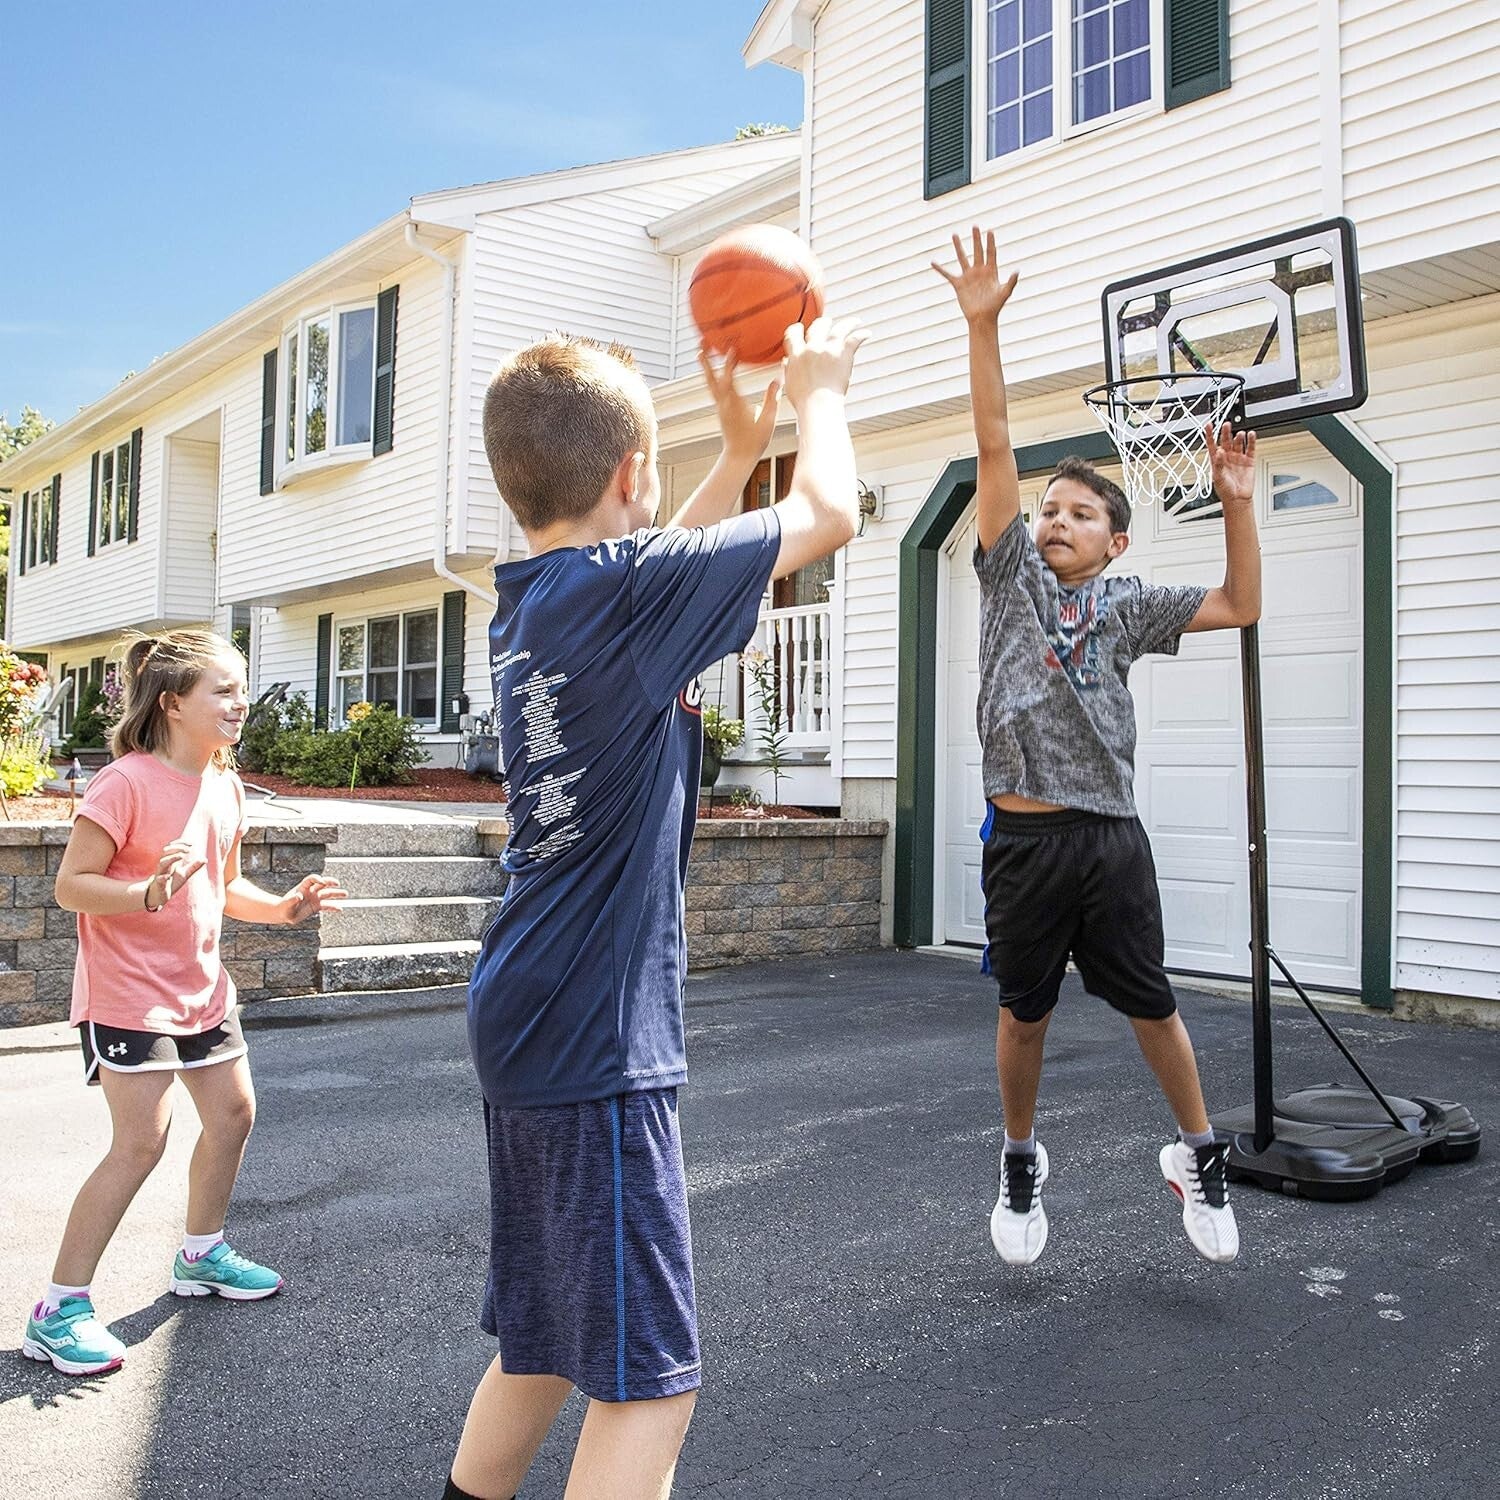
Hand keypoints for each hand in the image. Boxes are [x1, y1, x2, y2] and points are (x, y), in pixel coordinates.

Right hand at [148, 840, 204, 908]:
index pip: (172, 848)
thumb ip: (194, 867)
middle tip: (189, 849)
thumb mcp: (185, 874)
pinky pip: (159, 879)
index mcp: (170, 861)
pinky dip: (163, 877)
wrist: (160, 895)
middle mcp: (164, 865)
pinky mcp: (159, 884)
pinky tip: (169, 876)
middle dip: (177, 848)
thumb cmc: (172, 882)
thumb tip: (205, 859)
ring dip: (172, 858)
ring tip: (182, 856)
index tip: (192, 843)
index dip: (180, 844)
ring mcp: (161, 874)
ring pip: (162, 863)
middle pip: (166, 852)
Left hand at [283, 874, 347, 925]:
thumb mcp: (286, 903)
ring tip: (345, 894)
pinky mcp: (316, 907)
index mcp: (303, 887)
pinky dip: (333, 907)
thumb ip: (292, 899)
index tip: (322, 881)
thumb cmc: (284, 907)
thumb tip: (298, 896)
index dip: (317, 878)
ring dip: (336, 894)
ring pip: (328, 894)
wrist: (284, 913)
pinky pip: (327, 906)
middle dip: (330, 883)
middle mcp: (311, 891)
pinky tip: (340, 909)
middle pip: (323, 884)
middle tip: (337, 884)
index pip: (312, 879)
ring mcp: (314, 898)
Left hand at [699, 347, 779, 462]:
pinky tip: (715, 372)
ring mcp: (720, 407)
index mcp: (734, 405)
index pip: (728, 379)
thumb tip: (777, 380)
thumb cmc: (754, 442)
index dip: (729, 363)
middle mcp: (724, 404)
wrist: (739, 457)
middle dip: (707, 360)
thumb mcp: (768, 420)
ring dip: (706, 367)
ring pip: (710, 383)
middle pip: (711, 378)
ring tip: (702, 353)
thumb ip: (772, 399)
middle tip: (702, 344)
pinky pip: (714, 389)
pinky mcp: (721, 410)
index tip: (732, 349)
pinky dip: (713, 377)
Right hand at [781, 314, 865, 411]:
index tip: (800, 328)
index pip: (794, 334)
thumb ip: (789, 369)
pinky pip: (855, 338)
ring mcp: (828, 349)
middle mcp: (812, 347)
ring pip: (839, 328)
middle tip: (827, 323)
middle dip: (823, 323)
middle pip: (817, 327)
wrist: (818, 405)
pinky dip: (861, 334)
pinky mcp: (843, 354)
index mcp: (796, 354)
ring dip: (847, 323)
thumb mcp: (790, 383)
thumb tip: (787, 362)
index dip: (797, 329)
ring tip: (854, 322)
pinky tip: (866, 333)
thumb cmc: (805, 401)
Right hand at [932, 228, 1018, 324]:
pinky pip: (947, 274)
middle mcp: (979, 271)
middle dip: (976, 239)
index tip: (990, 231)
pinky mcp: (959, 284)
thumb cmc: (995, 307)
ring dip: (958, 246)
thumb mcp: (1005, 293)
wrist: (982, 319)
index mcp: (990, 271)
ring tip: (954, 235)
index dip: (990, 242)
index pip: (991, 252)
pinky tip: (933, 262)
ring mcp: (968, 277)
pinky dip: (940, 269)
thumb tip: (1017, 271)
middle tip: (975, 226)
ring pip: (962, 258)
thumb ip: (1011, 282)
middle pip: (977, 251)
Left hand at [1206, 422, 1256, 508]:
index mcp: (1217, 460)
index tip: (1209, 425)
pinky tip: (1251, 435)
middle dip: (1226, 432)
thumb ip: (1218, 464)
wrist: (1237, 499)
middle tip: (1227, 425)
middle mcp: (1227, 456)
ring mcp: (1238, 457)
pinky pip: (1250, 448)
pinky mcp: (1248, 461)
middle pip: (1226, 440)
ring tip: (1239, 434)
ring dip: (1238, 437)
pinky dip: (1251, 441)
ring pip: (1238, 443)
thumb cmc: (1225, 490)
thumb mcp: (1217, 477)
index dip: (1210, 434)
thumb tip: (1219, 452)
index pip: (1212, 444)